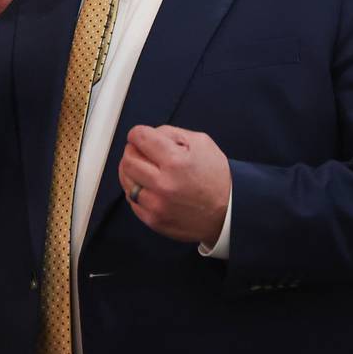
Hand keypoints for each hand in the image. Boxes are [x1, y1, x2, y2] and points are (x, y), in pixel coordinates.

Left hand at [118, 125, 230, 245]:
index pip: (140, 138)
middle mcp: (163, 184)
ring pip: (125, 180)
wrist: (227, 213)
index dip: (138, 133)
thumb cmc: (216, 177)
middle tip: (141, 151)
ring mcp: (156, 204)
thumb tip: (149, 134)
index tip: (141, 136)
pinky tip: (148, 186)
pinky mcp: (153, 220)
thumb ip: (172, 133)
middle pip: (128, 159)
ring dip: (130, 170)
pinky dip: (136, 190)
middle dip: (132, 150)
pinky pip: (131, 200)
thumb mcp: (202, 143)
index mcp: (175, 161)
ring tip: (144, 168)